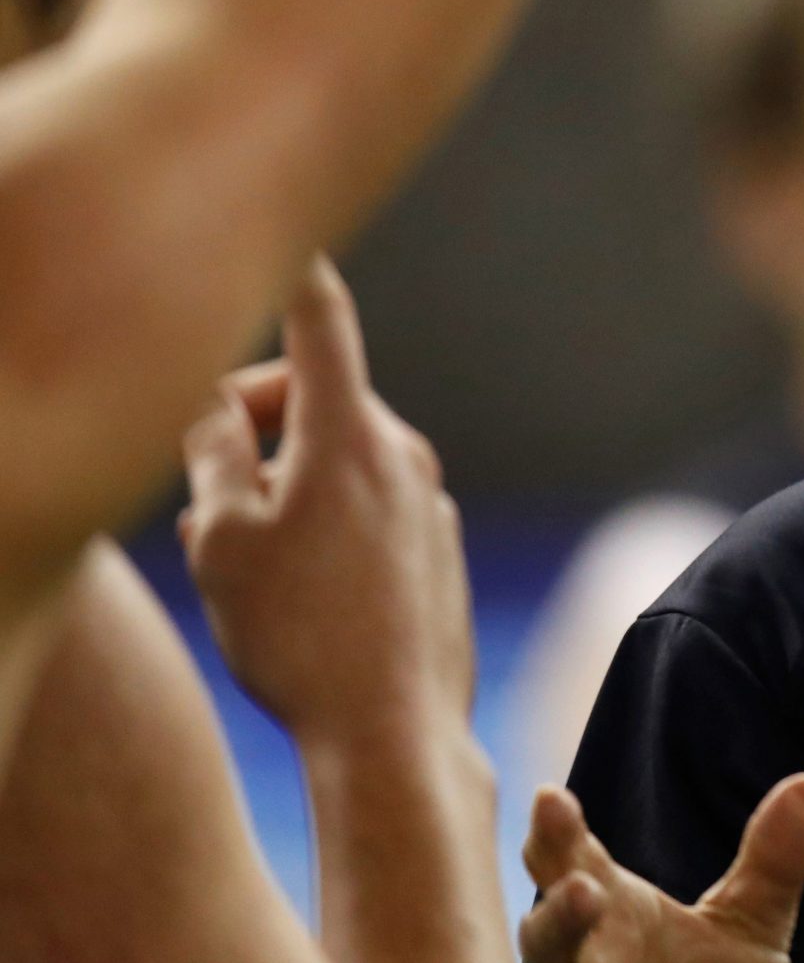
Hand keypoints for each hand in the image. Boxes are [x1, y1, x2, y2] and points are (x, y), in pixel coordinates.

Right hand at [179, 256, 473, 744]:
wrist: (395, 732)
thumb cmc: (297, 634)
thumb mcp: (221, 538)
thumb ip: (212, 452)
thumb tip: (220, 406)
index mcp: (351, 435)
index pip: (321, 324)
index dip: (297, 272)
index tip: (296, 230)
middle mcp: (403, 454)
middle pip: (317, 399)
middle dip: (254, 426)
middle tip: (205, 493)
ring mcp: (429, 502)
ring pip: (336, 461)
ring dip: (282, 486)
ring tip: (240, 562)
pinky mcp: (438, 548)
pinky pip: (366, 510)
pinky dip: (322, 524)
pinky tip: (294, 593)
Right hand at [518, 776, 803, 962]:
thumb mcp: (751, 921)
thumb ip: (774, 861)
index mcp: (604, 904)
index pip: (565, 859)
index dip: (555, 832)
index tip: (551, 797)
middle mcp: (576, 955)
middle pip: (546, 932)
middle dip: (559, 912)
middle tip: (583, 888)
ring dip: (571, 952)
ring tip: (593, 915)